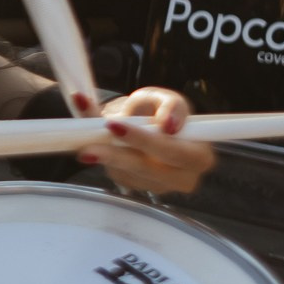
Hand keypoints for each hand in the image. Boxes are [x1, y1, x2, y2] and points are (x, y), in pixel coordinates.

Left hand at [78, 88, 214, 195]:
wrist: (148, 121)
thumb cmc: (163, 111)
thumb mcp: (167, 98)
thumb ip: (171, 106)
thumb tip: (168, 123)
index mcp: (199, 156)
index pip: (175, 153)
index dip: (146, 142)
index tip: (117, 126)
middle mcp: (182, 178)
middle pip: (147, 169)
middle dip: (116, 156)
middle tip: (89, 147)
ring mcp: (158, 185)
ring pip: (127, 173)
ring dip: (102, 156)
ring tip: (84, 141)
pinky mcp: (136, 185)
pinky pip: (116, 173)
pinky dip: (100, 157)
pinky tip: (92, 144)